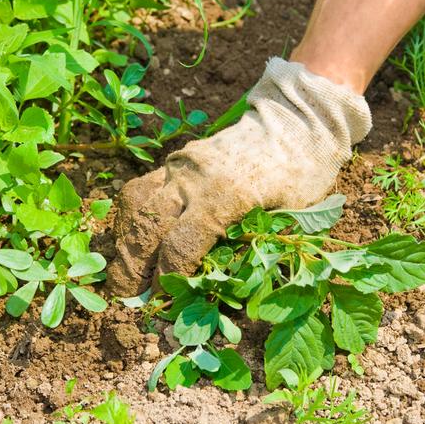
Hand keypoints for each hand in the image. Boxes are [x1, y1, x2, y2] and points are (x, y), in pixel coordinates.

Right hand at [106, 58, 371, 296]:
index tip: (161, 302)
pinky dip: (131, 217)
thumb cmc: (301, 174)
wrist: (295, 120)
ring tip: (123, 269)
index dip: (167, 279)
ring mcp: (181, 165)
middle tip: (127, 296)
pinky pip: (141, 188)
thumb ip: (252, 249)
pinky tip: (132, 236)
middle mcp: (194, 178)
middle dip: (131, 266)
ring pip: (136, 205)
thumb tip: (216, 288)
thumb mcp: (291, 217)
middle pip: (147, 226)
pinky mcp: (175, 159)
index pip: (180, 245)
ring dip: (124, 240)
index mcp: (226, 195)